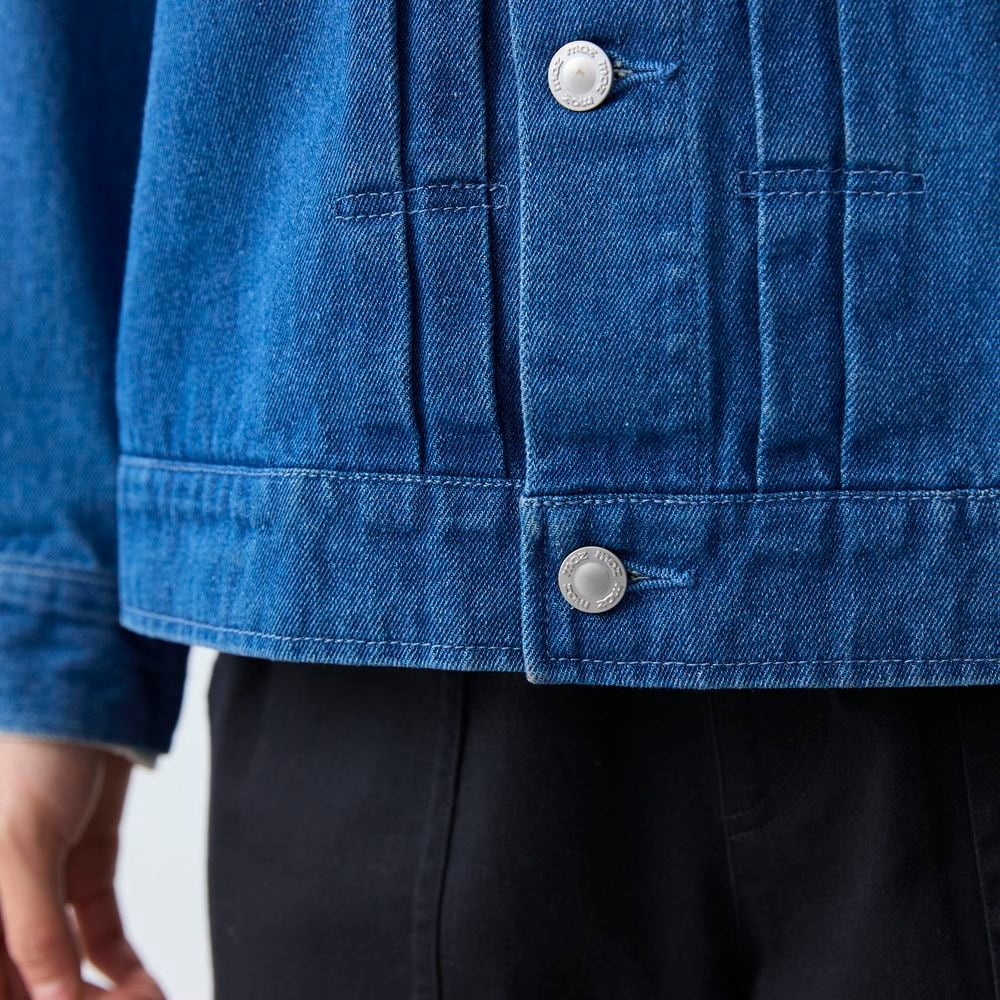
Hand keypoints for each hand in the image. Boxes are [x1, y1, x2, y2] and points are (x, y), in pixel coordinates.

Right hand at [0, 740, 164, 998]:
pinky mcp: (83, 869)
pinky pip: (98, 934)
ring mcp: (41, 890)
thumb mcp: (19, 847)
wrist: (81, 690)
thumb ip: (31, 929)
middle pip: (30, 983)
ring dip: (105, 998)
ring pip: (66, 968)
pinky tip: (148, 989)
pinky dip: (124, 968)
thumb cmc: (28, 755)